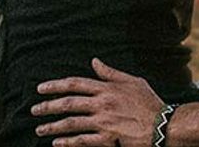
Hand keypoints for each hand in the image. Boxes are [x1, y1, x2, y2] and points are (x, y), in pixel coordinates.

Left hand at [31, 58, 162, 146]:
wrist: (165, 125)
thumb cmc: (150, 103)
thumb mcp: (133, 81)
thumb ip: (110, 73)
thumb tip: (94, 61)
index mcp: (106, 88)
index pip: (74, 83)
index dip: (54, 85)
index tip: (40, 89)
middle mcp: (102, 103)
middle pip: (68, 103)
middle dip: (47, 106)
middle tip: (33, 110)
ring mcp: (104, 122)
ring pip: (71, 123)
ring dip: (53, 126)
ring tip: (40, 129)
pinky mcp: (108, 139)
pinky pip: (83, 141)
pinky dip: (68, 142)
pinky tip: (57, 144)